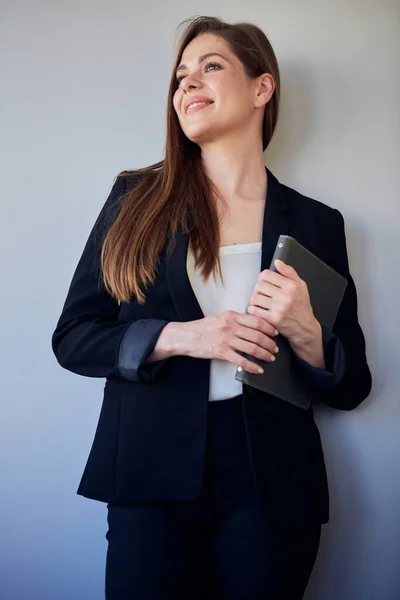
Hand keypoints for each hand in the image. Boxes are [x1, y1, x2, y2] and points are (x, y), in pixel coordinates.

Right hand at [154, 311, 279, 374]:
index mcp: (232, 316)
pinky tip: (258, 369)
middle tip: (275, 349)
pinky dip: (252, 366)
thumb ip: (236, 319)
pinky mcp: (221, 352)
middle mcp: (230, 326)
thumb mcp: (221, 317)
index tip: (275, 333)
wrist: (186, 336)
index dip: (269, 327)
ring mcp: (226, 339)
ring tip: (270, 358)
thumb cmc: (204, 327)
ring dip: (264, 354)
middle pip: (257, 335)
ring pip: (252, 348)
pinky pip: (241, 360)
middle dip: (270, 343)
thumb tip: (254, 324)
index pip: (256, 320)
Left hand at [247, 259, 324, 367]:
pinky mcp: (273, 319)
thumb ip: (289, 272)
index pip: (266, 275)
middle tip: (262, 293)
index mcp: (291, 285)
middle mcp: (286, 296)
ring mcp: (279, 308)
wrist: (305, 328)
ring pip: (255, 297)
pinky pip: (254, 310)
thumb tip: (277, 262)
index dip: (262, 278)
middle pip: (259, 285)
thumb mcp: (301, 286)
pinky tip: (259, 310)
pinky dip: (254, 310)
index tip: (264, 282)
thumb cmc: (302, 307)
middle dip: (258, 289)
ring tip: (260, 302)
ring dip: (255, 300)